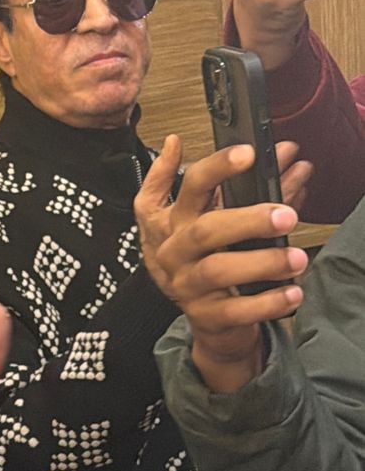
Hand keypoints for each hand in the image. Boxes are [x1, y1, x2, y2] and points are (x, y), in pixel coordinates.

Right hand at [135, 143, 308, 391]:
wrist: (207, 318)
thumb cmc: (210, 259)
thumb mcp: (217, 219)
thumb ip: (253, 188)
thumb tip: (288, 153)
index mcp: (174, 220)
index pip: (191, 186)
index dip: (216, 168)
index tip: (248, 153)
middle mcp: (175, 251)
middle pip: (205, 229)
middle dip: (248, 220)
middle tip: (286, 216)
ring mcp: (186, 285)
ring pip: (218, 270)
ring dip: (261, 263)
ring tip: (296, 258)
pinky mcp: (204, 316)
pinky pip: (235, 310)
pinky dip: (266, 302)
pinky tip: (291, 293)